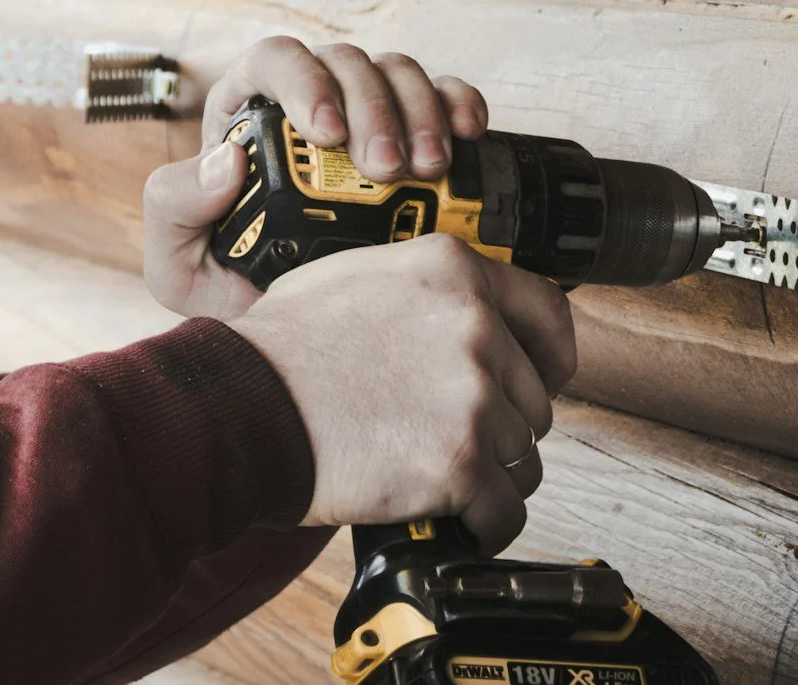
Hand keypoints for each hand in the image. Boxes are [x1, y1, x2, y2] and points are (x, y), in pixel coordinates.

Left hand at [141, 37, 490, 319]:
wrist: (299, 328)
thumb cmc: (229, 281)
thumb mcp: (178, 261)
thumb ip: (174, 207)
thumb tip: (223, 160)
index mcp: (248, 111)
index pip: (276, 59)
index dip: (305, 82)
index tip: (326, 133)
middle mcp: (310, 98)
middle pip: (346, 63)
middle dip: (372, 107)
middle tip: (385, 168)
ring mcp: (367, 109)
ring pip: (398, 71)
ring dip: (419, 110)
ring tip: (428, 169)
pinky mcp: (415, 128)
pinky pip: (443, 92)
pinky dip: (459, 102)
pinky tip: (466, 136)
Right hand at [230, 233, 576, 547]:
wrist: (246, 405)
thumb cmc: (280, 349)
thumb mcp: (352, 277)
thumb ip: (418, 288)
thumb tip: (448, 312)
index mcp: (451, 272)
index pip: (547, 312)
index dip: (551, 356)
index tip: (544, 378)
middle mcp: (473, 326)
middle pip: (533, 397)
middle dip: (503, 425)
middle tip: (457, 438)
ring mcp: (471, 395)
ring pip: (523, 457)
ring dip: (489, 476)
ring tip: (442, 480)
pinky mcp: (460, 462)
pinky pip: (506, 510)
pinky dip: (485, 525)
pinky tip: (459, 522)